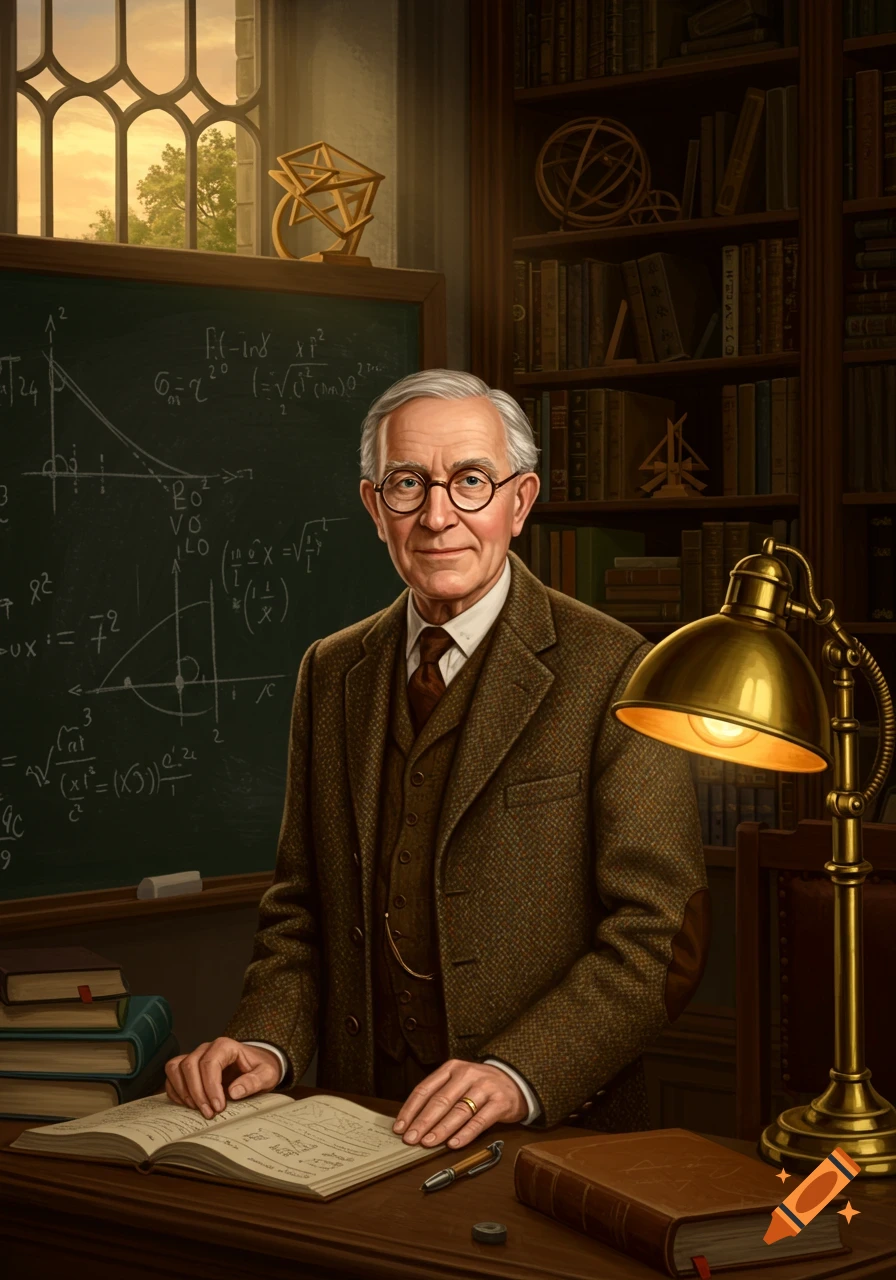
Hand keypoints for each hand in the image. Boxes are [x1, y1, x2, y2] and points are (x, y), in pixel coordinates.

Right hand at [164, 1038, 280, 1118]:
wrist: (255, 1066)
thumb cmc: (260, 1069)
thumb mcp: (267, 1075)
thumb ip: (254, 1081)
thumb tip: (234, 1092)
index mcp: (225, 1046)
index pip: (209, 1063)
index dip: (211, 1087)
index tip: (218, 1107)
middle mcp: (206, 1048)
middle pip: (190, 1065)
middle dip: (197, 1093)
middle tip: (209, 1113)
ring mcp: (195, 1056)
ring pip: (176, 1068)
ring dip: (183, 1091)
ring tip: (197, 1109)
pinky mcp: (187, 1068)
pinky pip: (172, 1075)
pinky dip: (175, 1092)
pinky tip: (189, 1105)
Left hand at [392, 1059, 526, 1149]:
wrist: (515, 1082)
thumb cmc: (480, 1086)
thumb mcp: (458, 1082)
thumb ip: (439, 1095)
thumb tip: (413, 1121)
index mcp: (452, 1068)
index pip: (425, 1089)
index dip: (411, 1109)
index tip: (400, 1127)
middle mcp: (467, 1074)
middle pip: (440, 1100)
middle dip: (422, 1122)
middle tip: (410, 1139)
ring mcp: (485, 1087)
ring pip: (459, 1111)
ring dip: (441, 1129)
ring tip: (428, 1143)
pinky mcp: (500, 1102)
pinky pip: (479, 1121)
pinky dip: (465, 1134)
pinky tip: (453, 1144)